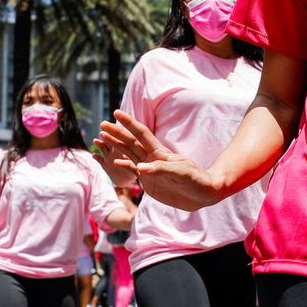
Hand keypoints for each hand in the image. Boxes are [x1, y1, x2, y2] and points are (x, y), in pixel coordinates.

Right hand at [100, 111, 218, 211]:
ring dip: (116, 146)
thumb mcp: (180, 173)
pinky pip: (132, 171)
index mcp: (160, 152)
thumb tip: (140, 168)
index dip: (129, 123)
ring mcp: (150, 169)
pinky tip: (113, 162)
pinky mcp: (149, 182)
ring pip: (129, 154)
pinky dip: (123, 166)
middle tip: (103, 124)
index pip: (142, 134)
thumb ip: (160, 169)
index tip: (117, 113)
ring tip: (103, 137)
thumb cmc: (196, 180)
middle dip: (117, 132)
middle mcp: (153, 158)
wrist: (203, 194)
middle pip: (131, 142)